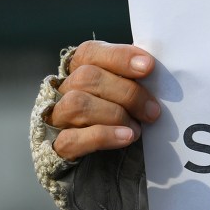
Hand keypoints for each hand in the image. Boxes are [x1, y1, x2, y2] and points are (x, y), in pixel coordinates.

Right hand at [50, 41, 161, 159]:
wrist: (98, 157)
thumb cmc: (118, 109)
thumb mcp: (125, 88)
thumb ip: (134, 77)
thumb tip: (152, 69)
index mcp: (79, 68)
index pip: (90, 52)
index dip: (119, 56)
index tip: (148, 66)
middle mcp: (63, 89)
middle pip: (87, 78)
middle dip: (127, 93)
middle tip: (153, 110)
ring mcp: (57, 117)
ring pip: (77, 104)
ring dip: (115, 115)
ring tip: (137, 128)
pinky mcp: (57, 145)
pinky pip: (72, 139)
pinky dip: (104, 136)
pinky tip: (126, 137)